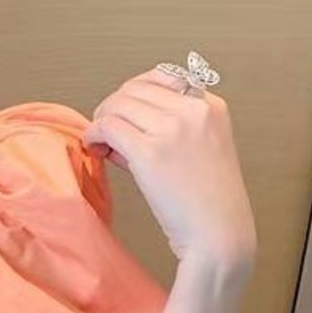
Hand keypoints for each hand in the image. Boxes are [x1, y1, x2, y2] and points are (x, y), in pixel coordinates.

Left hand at [82, 66, 256, 273]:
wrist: (219, 234)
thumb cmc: (206, 205)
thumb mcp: (200, 153)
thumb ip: (168, 134)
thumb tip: (119, 131)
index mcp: (211, 106)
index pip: (164, 78)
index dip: (136, 97)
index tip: (127, 119)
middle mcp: (193, 109)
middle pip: (136, 88)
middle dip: (114, 106)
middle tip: (104, 133)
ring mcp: (173, 128)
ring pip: (119, 103)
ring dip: (101, 120)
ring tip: (99, 144)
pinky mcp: (150, 152)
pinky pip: (108, 126)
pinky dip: (93, 134)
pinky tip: (93, 149)